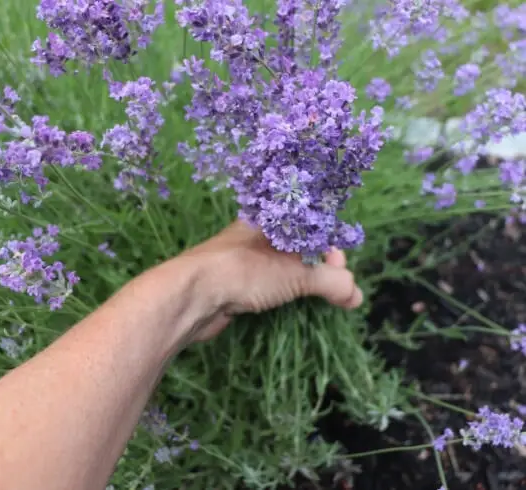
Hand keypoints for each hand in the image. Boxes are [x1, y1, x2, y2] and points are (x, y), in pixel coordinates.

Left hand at [179, 220, 362, 341]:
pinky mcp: (239, 286)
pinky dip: (290, 294)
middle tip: (340, 290)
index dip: (330, 246)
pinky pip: (272, 286)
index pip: (310, 226)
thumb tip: (356, 295)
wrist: (192, 296)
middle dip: (324, 269)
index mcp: (271, 220)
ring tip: (330, 301)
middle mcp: (259, 237)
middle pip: (301, 249)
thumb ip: (330, 281)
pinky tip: (299, 306)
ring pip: (286, 269)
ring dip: (309, 284)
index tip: (343, 269)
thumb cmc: (245, 271)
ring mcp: (247, 262)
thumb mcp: (294, 273)